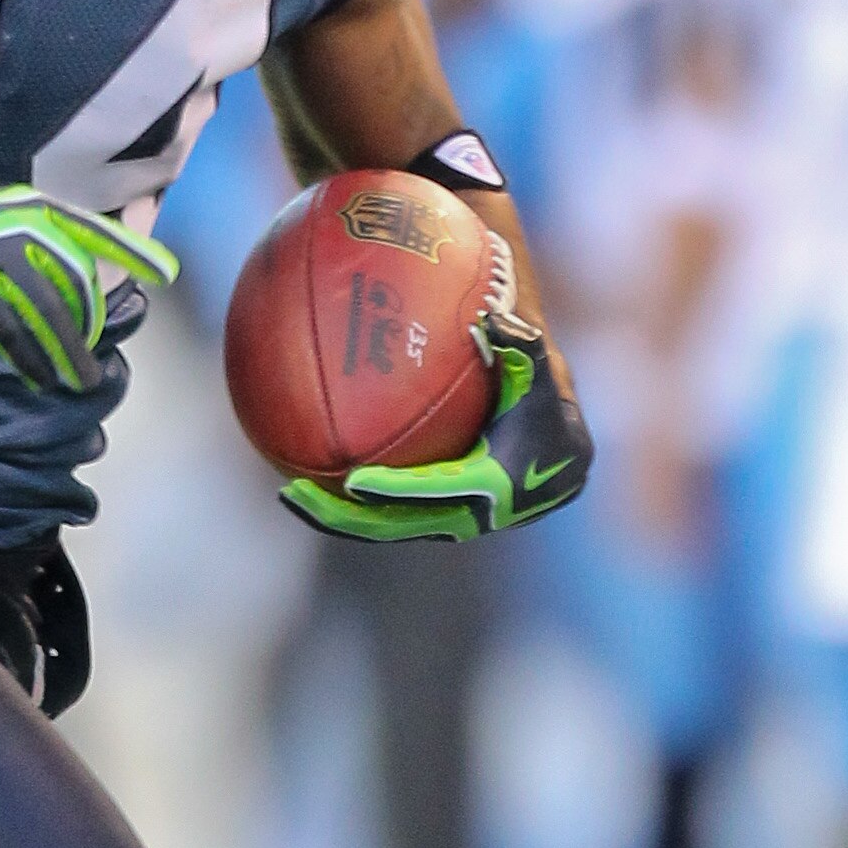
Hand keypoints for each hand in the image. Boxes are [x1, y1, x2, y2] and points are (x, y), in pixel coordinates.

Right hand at [0, 188, 176, 393]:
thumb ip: (38, 248)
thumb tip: (83, 284)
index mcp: (31, 207)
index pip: (92, 228)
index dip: (130, 250)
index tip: (166, 271)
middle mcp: (19, 221)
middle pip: (74, 282)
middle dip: (90, 331)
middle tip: (97, 371)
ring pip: (46, 310)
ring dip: (65, 353)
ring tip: (79, 383)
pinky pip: (10, 327)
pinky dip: (27, 356)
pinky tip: (39, 377)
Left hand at [281, 314, 594, 540]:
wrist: (557, 437)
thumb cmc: (540, 387)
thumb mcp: (535, 362)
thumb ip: (519, 344)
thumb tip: (492, 320)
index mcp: (504, 482)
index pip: (444, 492)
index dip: (400, 491)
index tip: (354, 481)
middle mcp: (480, 514)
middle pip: (404, 524)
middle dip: (348, 517)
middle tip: (293, 493)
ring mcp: (458, 523)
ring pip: (393, 527)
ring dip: (342, 517)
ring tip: (290, 494)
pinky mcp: (441, 522)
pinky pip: (392, 517)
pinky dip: (355, 506)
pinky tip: (309, 481)